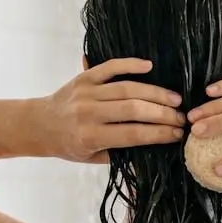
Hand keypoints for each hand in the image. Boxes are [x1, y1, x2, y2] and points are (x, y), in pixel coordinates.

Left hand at [39, 58, 185, 163]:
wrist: (39, 124)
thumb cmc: (68, 144)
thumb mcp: (92, 158)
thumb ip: (120, 155)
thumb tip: (154, 152)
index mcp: (90, 136)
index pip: (132, 134)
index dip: (158, 134)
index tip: (177, 135)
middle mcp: (88, 113)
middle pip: (133, 109)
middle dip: (162, 114)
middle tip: (182, 117)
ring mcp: (86, 92)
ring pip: (127, 89)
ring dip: (155, 92)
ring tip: (175, 99)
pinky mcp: (84, 77)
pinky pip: (110, 67)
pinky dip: (130, 64)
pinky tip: (149, 66)